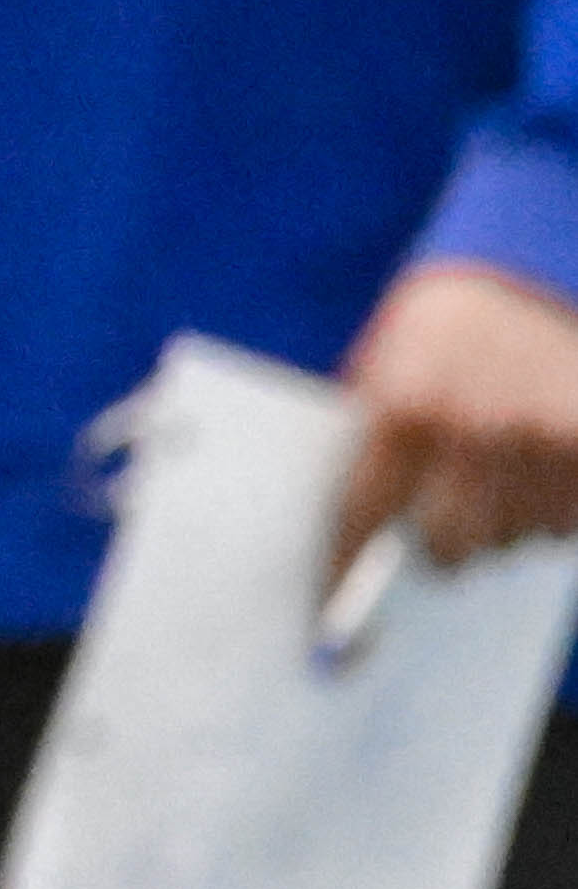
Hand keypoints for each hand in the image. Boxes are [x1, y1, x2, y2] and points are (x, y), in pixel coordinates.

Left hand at [329, 259, 577, 597]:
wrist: (522, 269)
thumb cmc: (434, 333)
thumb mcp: (380, 371)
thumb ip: (369, 447)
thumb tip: (352, 545)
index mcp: (404, 410)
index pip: (363, 519)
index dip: (347, 572)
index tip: (334, 619)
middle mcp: (476, 433)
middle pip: (448, 551)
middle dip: (439, 547)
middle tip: (439, 523)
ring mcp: (545, 446)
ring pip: (515, 543)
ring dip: (503, 526)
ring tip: (496, 468)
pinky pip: (564, 528)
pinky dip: (550, 513)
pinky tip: (537, 467)